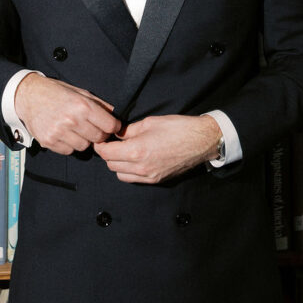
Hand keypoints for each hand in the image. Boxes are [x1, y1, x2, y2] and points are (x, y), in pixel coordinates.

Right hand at [14, 72, 121, 154]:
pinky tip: (64, 134)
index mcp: (82, 106)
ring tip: (75, 129)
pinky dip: (69, 145)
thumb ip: (99, 104)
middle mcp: (72, 120)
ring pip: (84, 147)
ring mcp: (59, 132)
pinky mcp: (49, 141)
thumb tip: (115, 115)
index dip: (113, 127)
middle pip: (98, 138)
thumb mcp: (80, 92)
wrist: (28, 96)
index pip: (110, 126)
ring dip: (83, 140)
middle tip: (91, 127)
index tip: (110, 126)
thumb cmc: (55, 92)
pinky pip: (68, 151)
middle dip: (99, 134)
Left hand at [94, 114, 221, 183]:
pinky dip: (129, 171)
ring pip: (120, 175)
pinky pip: (134, 179)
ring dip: (118, 164)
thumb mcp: (149, 122)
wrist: (201, 141)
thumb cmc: (178, 128)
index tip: (102, 139)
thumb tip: (117, 134)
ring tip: (124, 151)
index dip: (101, 145)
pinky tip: (136, 159)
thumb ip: (129, 130)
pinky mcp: (157, 180)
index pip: (106, 153)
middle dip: (108, 154)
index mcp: (137, 150)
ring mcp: (149, 176)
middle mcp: (141, 167)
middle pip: (111, 165)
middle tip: (113, 143)